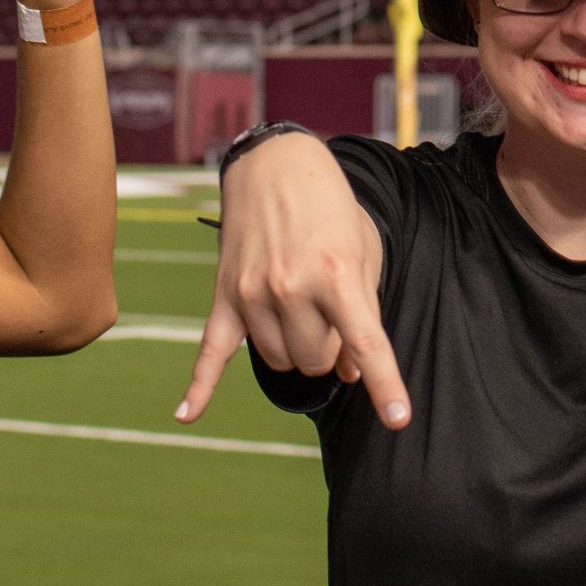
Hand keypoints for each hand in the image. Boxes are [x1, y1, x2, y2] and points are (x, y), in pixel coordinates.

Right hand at [178, 132, 410, 431]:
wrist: (277, 166)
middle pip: (315, 361)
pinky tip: (186, 415)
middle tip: (332, 312)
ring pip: (279, 359)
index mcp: (337, 272)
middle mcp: (292, 286)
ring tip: (301, 306)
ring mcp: (253, 293)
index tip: (399, 418)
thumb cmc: (332, 212)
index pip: (366, 342)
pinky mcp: (225, 295)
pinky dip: (198, 387)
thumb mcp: (364, 254)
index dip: (386, 384)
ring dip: (295, 347)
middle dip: (329, 348)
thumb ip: (365, 316)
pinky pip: (211, 352)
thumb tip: (351, 374)